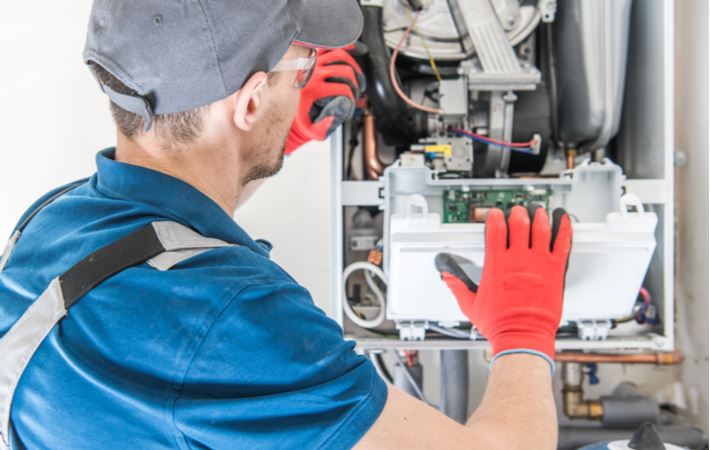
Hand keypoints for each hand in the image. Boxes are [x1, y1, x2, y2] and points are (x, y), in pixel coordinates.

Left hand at [285, 47, 364, 154]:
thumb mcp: (312, 128)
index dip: (352, 98)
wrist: (284, 107)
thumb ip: (326, 126)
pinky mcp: (312, 56)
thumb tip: (341, 109)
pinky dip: (344, 46)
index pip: (343, 89)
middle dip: (355, 84)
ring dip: (354, 66)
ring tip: (357, 78)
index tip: (351, 103)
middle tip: (356, 92)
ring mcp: (312, 62)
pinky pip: (330, 46)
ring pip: (340, 55)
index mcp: (312, 90)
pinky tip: (354, 51)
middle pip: (345, 71)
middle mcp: (312, 73)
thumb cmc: (301, 118)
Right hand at [434, 206, 571, 366]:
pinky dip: (564, 229)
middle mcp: (518, 260)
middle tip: (517, 211)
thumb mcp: (470, 304)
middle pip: (519, 223)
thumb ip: (457, 286)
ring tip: (537, 212)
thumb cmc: (499, 324)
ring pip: (541, 229)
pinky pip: (562, 244)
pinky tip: (563, 221)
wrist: (522, 337)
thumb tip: (447, 276)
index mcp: (497, 264)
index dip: (495, 217)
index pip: (496, 229)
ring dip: (539, 217)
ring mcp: (538, 263)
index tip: (495, 214)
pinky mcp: (555, 271)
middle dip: (517, 213)